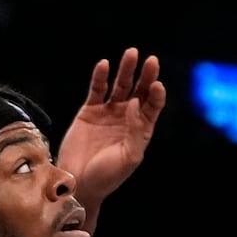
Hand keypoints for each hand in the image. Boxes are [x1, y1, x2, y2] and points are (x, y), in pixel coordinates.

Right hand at [57, 48, 164, 221]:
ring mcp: (108, 113)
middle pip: (140, 90)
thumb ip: (136, 130)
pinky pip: (97, 90)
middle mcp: (127, 118)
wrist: (79, 183)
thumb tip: (135, 102)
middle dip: (146, 75)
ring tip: (132, 53)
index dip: (156, 94)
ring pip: (120, 85)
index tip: (157, 84)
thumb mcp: (129, 158)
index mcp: (140, 130)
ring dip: (126, 70)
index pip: (153, 105)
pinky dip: (100, 77)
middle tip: (151, 61)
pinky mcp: (89, 111)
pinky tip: (105, 65)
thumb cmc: (107, 177)